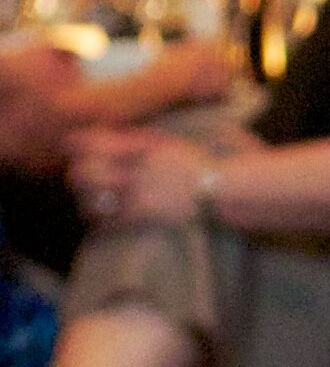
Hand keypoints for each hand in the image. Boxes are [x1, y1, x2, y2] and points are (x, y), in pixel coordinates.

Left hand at [69, 126, 210, 224]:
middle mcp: (135, 165)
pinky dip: (102, 225)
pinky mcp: (146, 212)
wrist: (221, 187)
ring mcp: (139, 190)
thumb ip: (141, 140)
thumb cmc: (200, 164)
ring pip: (96, 198)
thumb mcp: (170, 142)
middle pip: (89, 171)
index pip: (95, 141)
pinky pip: (113, 221)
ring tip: (88, 206)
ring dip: (88, 203)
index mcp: (140, 144)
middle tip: (78, 181)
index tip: (71, 148)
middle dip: (80, 177)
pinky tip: (99, 227)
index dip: (76, 145)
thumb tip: (115, 138)